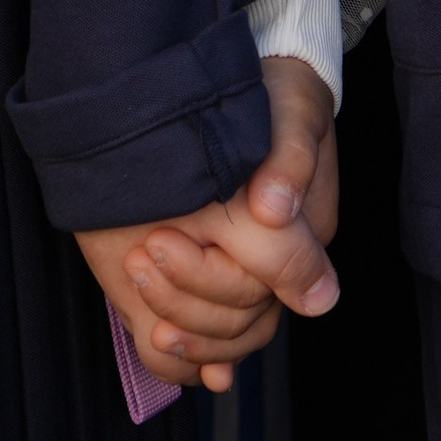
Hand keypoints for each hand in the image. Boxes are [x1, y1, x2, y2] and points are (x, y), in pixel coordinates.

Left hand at [74, 56, 339, 394]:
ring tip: (136, 280)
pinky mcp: (214, 276)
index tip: (159, 239)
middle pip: (239, 322)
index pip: (260, 289)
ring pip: (223, 341)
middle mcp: (275, 266)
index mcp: (304, 236)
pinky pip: (205, 342)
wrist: (248, 85)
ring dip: (179, 329)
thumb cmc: (279, 96)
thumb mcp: (292, 116)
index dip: (206, 278)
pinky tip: (153, 344)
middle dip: (184, 298)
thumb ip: (289, 162)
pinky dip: (180, 355)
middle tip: (142, 254)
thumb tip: (274, 212)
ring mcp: (245, 274)